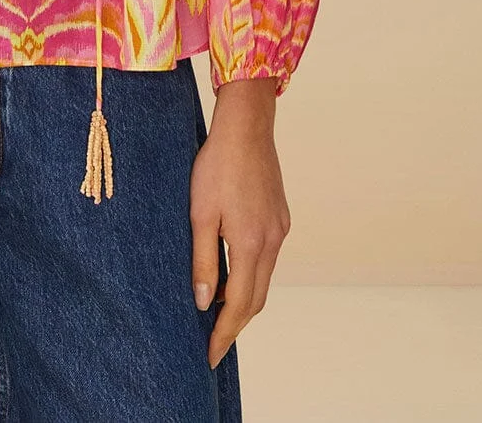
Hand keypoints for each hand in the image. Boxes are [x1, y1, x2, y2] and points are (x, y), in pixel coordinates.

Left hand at [189, 80, 290, 369]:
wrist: (246, 127)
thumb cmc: (217, 165)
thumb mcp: (201, 213)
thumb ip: (204, 260)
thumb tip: (205, 302)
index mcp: (251, 243)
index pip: (239, 305)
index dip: (225, 334)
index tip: (209, 355)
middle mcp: (272, 242)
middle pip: (257, 299)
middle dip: (235, 324)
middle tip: (212, 343)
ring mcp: (279, 229)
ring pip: (264, 280)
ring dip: (244, 301)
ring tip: (219, 314)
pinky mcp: (280, 218)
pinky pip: (267, 259)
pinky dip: (251, 276)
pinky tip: (234, 275)